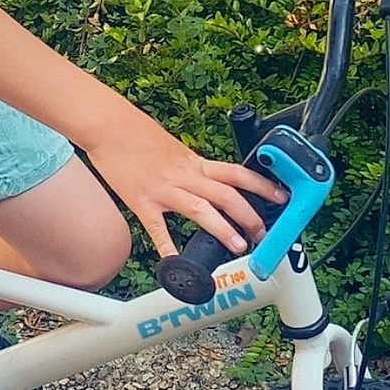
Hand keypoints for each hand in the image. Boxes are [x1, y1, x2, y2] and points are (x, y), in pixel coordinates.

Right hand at [85, 105, 287, 259]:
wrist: (107, 125)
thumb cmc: (137, 134)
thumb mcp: (172, 148)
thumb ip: (191, 167)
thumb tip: (207, 181)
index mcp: (194, 162)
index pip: (238, 174)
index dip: (263, 186)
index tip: (282, 198)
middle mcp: (184, 175)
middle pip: (227, 195)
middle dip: (250, 216)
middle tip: (264, 234)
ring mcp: (164, 189)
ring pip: (202, 209)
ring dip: (224, 228)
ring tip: (239, 246)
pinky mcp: (142, 201)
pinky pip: (158, 228)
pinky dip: (168, 247)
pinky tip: (176, 264)